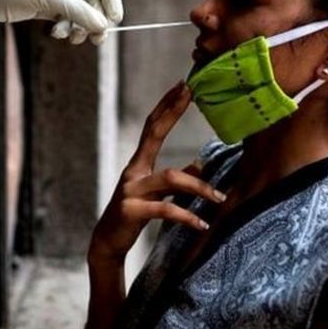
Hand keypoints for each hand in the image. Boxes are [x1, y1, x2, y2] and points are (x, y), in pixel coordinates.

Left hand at [0, 0, 123, 43]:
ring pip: (78, 12)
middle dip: (95, 19)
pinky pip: (63, 19)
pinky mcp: (39, 7)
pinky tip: (55, 33)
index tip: (115, 20)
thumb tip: (104, 26)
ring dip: (79, 26)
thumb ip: (80, 12)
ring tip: (71, 37)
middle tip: (97, 39)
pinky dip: (64, 28)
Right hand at [89, 82, 225, 263]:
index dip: (166, 106)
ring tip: (220, 198)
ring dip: (199, 187)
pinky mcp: (132, 212)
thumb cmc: (134, 215)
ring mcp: (131, 190)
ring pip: (170, 179)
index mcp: (139, 165)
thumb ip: (176, 180)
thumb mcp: (157, 195)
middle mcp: (133, 171)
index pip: (152, 127)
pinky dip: (187, 216)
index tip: (181, 86)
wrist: (107, 242)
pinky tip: (202, 225)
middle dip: (171, 112)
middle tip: (190, 93)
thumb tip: (200, 165)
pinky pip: (166, 210)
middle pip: (153, 134)